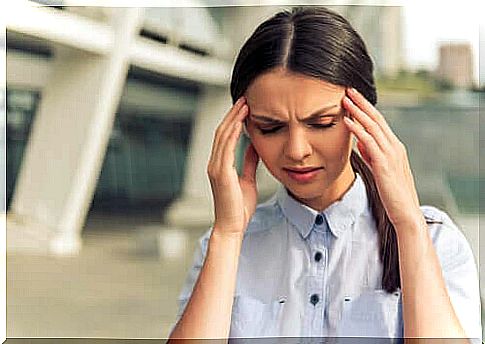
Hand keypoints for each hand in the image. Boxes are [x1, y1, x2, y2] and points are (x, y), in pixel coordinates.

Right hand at [207, 96, 259, 235]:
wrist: (232, 226)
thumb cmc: (239, 207)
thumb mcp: (247, 180)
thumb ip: (249, 162)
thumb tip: (255, 146)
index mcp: (220, 165)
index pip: (225, 137)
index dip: (233, 120)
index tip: (245, 107)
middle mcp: (214, 163)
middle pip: (222, 131)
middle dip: (233, 114)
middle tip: (244, 98)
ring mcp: (215, 167)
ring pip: (222, 136)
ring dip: (234, 119)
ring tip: (244, 104)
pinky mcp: (221, 172)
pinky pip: (226, 147)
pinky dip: (233, 133)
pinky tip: (241, 122)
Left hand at [342, 88, 422, 228]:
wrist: (405, 212)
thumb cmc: (392, 193)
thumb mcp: (380, 169)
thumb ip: (372, 154)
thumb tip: (360, 141)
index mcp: (394, 147)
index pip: (379, 122)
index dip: (366, 109)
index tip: (354, 98)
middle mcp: (395, 147)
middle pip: (377, 119)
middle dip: (362, 103)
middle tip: (348, 89)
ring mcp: (391, 154)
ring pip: (373, 127)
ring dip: (358, 111)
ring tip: (345, 99)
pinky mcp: (384, 164)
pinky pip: (369, 142)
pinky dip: (357, 130)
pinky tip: (347, 121)